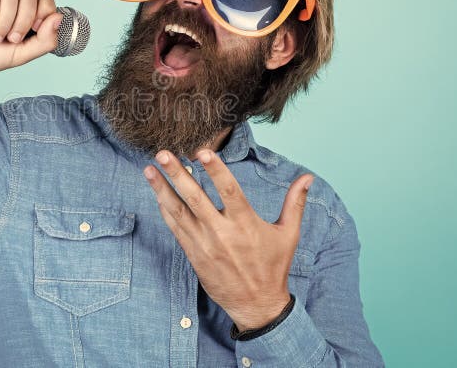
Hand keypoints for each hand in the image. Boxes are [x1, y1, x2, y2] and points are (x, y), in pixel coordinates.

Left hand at [143, 149, 312, 329]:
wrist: (256, 304)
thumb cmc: (273, 267)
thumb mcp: (288, 235)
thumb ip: (295, 203)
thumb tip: (307, 177)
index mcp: (246, 224)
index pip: (229, 190)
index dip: (216, 170)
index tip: (202, 151)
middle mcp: (222, 233)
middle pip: (195, 198)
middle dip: (177, 174)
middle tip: (161, 154)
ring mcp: (204, 244)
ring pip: (179, 212)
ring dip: (162, 189)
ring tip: (148, 170)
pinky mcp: (193, 254)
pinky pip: (175, 228)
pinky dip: (165, 210)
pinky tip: (157, 193)